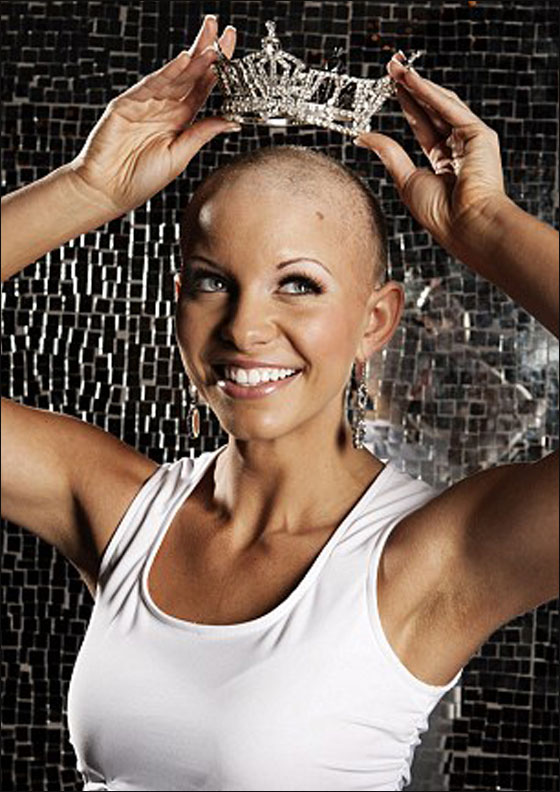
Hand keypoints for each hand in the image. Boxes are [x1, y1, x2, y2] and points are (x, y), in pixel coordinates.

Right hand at [67, 15, 238, 215]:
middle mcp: (165, 107)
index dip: (219, 70)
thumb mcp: (180, 156)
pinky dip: (168, 72)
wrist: (107, 191)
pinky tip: (184, 60)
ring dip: (192, 58)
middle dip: (207, 51)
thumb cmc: (141, 180)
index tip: (233, 50)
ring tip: (211, 42)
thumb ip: (202, 134)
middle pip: (190, 74)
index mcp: (180, 120)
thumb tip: (232, 121)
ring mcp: (145, 103)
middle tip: (224, 29)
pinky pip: (151, 85)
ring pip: (174, 75)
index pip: (203, 88)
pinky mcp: (127, 104)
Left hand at [355, 54, 509, 255]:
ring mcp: (472, 141)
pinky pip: (451, 109)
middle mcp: (460, 150)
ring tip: (397, 69)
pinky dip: (430, 94)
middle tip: (392, 67)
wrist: (464, 225)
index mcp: (445, 165)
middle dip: (412, 88)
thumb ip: (387, 153)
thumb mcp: (405, 179)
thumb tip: (362, 137)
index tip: (390, 88)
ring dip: (419, 85)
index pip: (423, 127)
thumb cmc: (439, 214)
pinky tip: (412, 81)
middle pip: (433, 111)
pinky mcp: (480, 136)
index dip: (407, 106)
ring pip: (442, 105)